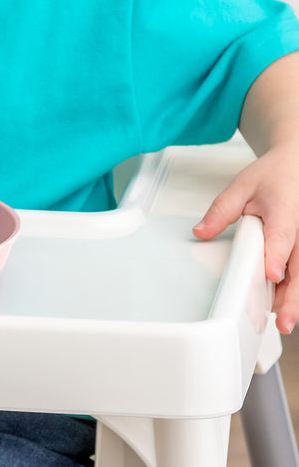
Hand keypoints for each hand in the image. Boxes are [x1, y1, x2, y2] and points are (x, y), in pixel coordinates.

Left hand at [193, 143, 298, 332]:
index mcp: (284, 212)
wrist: (296, 167)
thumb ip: (221, 210)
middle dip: (292, 297)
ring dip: (293, 298)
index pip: (281, 238)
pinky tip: (283, 305)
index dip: (275, 257)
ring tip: (284, 321)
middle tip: (283, 321)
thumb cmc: (273, 177)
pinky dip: (293, 289)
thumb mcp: (241, 186)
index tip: (270, 273)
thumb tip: (200, 232)